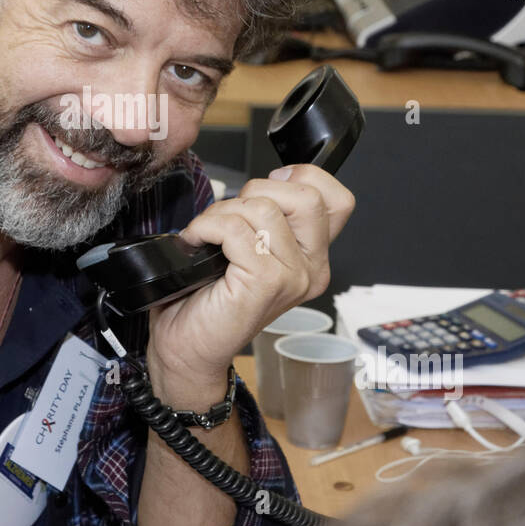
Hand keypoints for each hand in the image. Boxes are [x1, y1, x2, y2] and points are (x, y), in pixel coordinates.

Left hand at [145, 165, 354, 400]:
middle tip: (229, 215)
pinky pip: (236, 229)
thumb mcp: (249, 248)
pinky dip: (207, 227)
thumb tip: (270, 180)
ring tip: (207, 234)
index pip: (337, 200)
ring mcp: (292, 278)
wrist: (187, 347)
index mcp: (312, 258)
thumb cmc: (209, 298)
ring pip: (264, 208)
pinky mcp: (266, 283)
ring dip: (223, 212)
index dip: (303, 178)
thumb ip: (269, 219)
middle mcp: (311, 269)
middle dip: (258, 190)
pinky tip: (196, 243)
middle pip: (307, 196)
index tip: (268, 187)